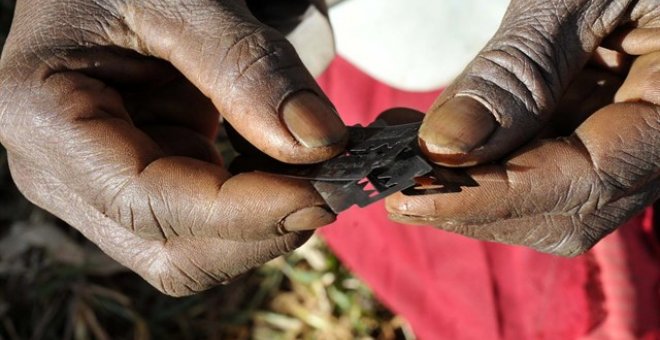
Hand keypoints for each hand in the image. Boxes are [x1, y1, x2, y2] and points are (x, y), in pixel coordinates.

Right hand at [0, 0, 345, 295]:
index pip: (149, 203)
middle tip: (331, 185)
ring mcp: (105, 186)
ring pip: (195, 248)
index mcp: (45, 119)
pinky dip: (258, 205)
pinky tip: (288, 165)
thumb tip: (319, 144)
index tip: (322, 192)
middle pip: (173, 250)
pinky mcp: (146, 182)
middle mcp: (64, 173)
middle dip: (259, 230)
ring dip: (265, 223)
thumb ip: (246, 67)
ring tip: (315, 170)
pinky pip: (207, 222)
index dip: (243, 212)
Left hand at [387, 0, 658, 255]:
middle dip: (475, 204)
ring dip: (470, 186)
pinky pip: (541, 161)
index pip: (590, 180)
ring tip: (402, 156)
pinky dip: (483, 160)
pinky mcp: (597, 121)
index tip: (411, 197)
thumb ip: (516, 71)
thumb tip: (446, 148)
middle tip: (395, 184)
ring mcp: (629, 131)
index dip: (494, 198)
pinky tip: (432, 139)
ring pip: (550, 196)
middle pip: (568, 206)